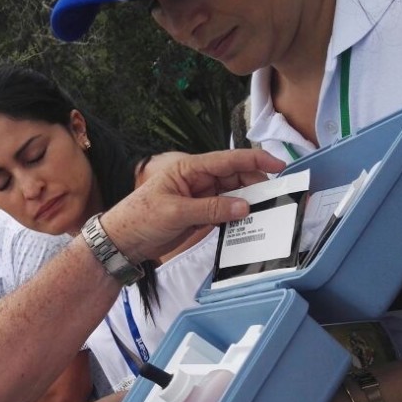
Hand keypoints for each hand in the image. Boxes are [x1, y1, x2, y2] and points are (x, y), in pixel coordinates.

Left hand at [101, 149, 284, 264]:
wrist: (122, 242)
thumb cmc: (140, 218)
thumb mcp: (175, 212)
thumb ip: (211, 209)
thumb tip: (244, 206)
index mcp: (190, 169)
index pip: (228, 160)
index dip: (255, 159)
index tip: (279, 164)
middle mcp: (198, 180)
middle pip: (236, 176)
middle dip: (257, 183)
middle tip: (277, 197)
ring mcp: (201, 198)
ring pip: (234, 194)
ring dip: (250, 201)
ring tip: (269, 210)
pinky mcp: (201, 215)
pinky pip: (226, 212)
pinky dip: (239, 216)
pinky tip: (251, 222)